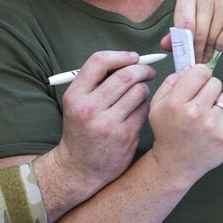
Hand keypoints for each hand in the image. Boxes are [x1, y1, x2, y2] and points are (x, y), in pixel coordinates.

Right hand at [54, 51, 155, 186]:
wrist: (80, 167)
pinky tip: (138, 110)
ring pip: (139, 91)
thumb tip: (127, 60)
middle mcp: (89, 108)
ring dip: (144, 88)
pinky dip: (145, 106)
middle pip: (125, 75)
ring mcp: (108, 124)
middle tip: (147, 71)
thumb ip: (95, 82)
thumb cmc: (81, 129)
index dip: (121, 56)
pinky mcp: (125, 136)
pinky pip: (144, 110)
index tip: (133, 57)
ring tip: (140, 93)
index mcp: (75, 95)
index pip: (99, 61)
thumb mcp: (76, 103)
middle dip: (142, 69)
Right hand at [147, 65, 222, 180]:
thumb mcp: (156, 106)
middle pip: (215, 82)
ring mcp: (212, 125)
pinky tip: (221, 121)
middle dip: (209, 90)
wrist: (175, 163)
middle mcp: (194, 112)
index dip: (200, 75)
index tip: (199, 82)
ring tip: (208, 116)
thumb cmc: (167, 133)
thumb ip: (170, 83)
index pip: (200, 72)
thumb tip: (188, 68)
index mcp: (175, 102)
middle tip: (201, 103)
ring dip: (220, 103)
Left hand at [159, 0, 222, 62]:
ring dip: (208, 50)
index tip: (185, 51)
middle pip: (198, 33)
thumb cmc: (212, 14)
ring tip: (208, 50)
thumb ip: (177, 32)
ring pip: (211, 38)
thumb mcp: (192, 18)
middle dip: (196, 50)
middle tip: (196, 59)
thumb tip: (165, 45)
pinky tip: (221, 42)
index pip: (183, 22)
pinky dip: (221, 47)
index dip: (183, 41)